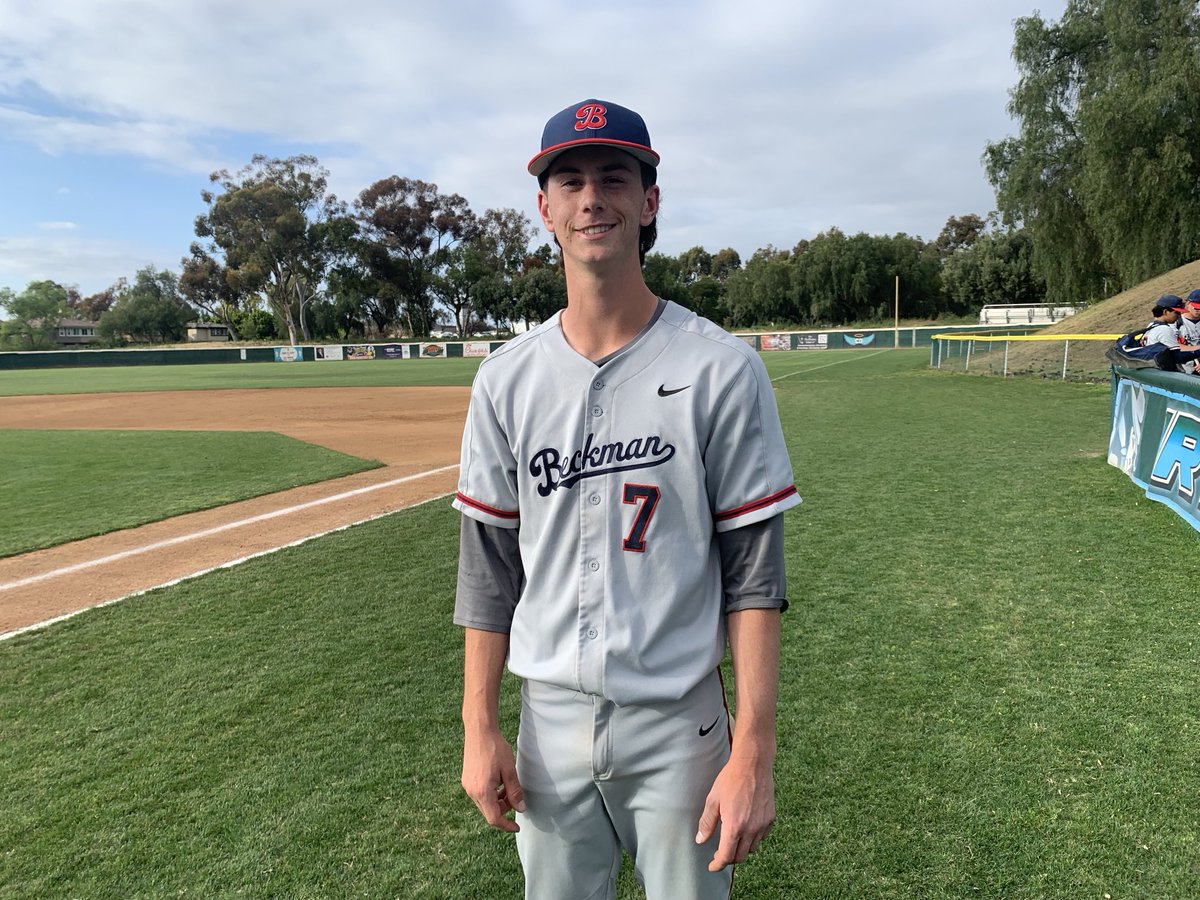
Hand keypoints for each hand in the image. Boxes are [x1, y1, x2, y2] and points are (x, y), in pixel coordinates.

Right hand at [461, 728, 523, 832]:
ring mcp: (467, 786)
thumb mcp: (509, 770)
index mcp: (482, 791)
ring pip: (484, 803)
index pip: (493, 818)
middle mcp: (472, 791)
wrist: (479, 731)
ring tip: (508, 787)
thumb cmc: (495, 748)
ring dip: (497, 802)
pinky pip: (479, 794)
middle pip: (488, 812)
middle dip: (503, 810)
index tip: (516, 827)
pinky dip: (490, 794)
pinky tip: (499, 782)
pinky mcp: (466, 780)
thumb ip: (514, 791)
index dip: (506, 825)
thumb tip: (520, 808)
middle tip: (516, 799)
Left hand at [695, 754, 774, 870]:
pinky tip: (746, 828)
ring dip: (741, 848)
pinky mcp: (771, 819)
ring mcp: (763, 825)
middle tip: (720, 852)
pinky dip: (753, 838)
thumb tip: (701, 840)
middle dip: (728, 858)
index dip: (717, 865)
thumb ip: (707, 823)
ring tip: (732, 838)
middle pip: (740, 856)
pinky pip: (762, 837)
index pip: (726, 856)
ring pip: (751, 848)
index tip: (712, 867)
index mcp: (734, 826)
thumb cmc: (730, 780)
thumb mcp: (713, 800)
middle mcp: (751, 829)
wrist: (753, 764)